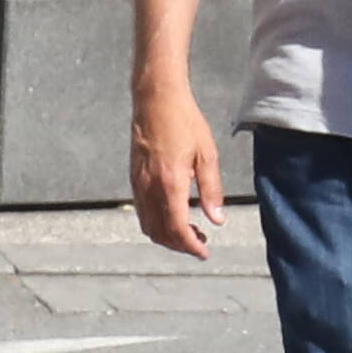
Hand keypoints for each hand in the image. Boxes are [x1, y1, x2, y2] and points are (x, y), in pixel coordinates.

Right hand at [129, 81, 223, 260]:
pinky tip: (172, 216)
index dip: (190, 246)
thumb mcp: (207, 154)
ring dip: (167, 236)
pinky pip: (142, 211)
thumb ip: (212, 190)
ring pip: (148, 225)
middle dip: (180, 245)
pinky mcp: (134, 178)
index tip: (204, 252)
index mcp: (170, 183)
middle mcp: (150, 188)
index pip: (177, 228)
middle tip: (200, 244)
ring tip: (189, 232)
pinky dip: (156, 223)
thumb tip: (217, 219)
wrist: (156, 100)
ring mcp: (138, 184)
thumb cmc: (184, 122)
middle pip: (161, 232)